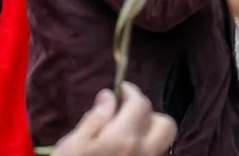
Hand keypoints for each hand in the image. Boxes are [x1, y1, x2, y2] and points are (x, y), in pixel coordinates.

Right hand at [52, 83, 176, 155]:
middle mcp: (145, 153)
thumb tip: (109, 96)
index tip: (120, 90)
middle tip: (126, 114)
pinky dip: (143, 150)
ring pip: (162, 144)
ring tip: (124, 135)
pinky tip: (123, 153)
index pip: (141, 104)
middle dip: (149, 114)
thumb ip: (95, 119)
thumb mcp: (72, 145)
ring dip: (148, 133)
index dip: (130, 92)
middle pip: (165, 124)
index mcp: (125, 138)